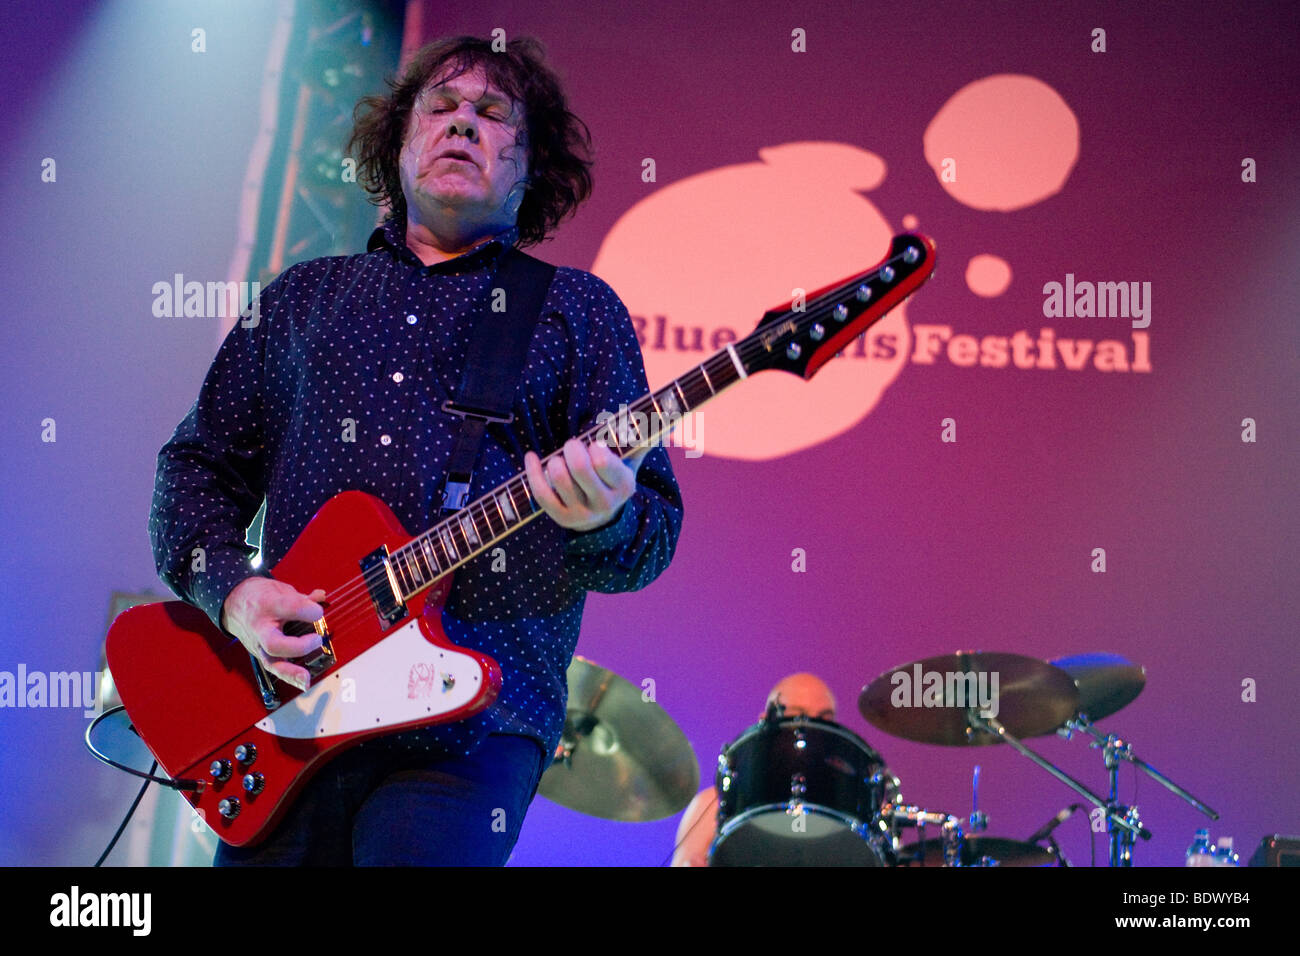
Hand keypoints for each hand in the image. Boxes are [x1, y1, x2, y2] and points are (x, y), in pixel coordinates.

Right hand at [221, 577, 324, 691]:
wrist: (234, 603)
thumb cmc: (260, 596)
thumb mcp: (279, 589)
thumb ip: (302, 598)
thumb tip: (321, 597)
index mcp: (267, 604)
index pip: (289, 608)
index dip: (308, 610)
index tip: (319, 612)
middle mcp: (260, 627)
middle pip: (274, 643)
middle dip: (298, 646)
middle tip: (317, 639)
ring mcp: (258, 643)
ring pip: (271, 662)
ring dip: (291, 672)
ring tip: (307, 679)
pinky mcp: (258, 654)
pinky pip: (272, 668)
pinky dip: (289, 677)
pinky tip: (303, 683)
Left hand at [524, 439, 646, 531]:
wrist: (605, 518)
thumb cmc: (614, 478)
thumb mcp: (631, 462)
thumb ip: (642, 438)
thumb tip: (663, 416)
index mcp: (623, 485)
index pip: (603, 461)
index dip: (594, 447)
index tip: (593, 444)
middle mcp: (604, 502)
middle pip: (579, 467)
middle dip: (572, 448)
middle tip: (572, 445)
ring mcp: (582, 513)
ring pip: (558, 478)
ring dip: (554, 461)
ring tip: (558, 458)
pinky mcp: (561, 518)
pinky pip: (541, 493)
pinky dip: (532, 472)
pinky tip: (532, 457)